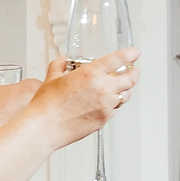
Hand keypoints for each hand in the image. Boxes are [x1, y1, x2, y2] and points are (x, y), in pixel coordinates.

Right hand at [20, 47, 138, 147]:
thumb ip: (59, 66)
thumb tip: (61, 61)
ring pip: (126, 95)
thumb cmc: (47, 105)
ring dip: (126, 89)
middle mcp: (103, 89)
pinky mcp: (104, 119)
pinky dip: (113, 104)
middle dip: (134, 72)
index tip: (134, 52)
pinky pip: (115, 109)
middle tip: (133, 70)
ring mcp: (106, 105)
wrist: (45, 128)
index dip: (130, 54)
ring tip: (121, 87)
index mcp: (91, 74)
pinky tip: (106, 102)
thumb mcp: (51, 79)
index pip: (119, 60)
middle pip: (130, 78)